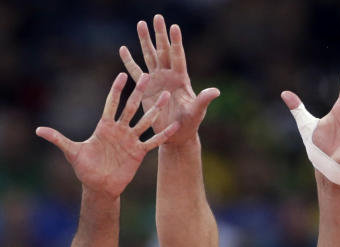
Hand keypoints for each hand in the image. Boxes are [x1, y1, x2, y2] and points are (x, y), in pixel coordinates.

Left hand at [36, 73, 177, 197]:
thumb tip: (38, 130)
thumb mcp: (71, 152)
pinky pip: (152, 142)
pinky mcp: (138, 152)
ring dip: (154, 110)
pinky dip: (162, 135)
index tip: (122, 75)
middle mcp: (119, 130)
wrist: (98, 186)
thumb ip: (58, 139)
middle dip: (138, 93)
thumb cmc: (84, 169)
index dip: (116, 90)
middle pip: (130, 107)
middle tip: (147, 77)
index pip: (111, 103)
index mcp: (104, 126)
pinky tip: (173, 127)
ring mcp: (130, 140)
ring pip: (144, 121)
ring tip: (166, 96)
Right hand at [119, 14, 218, 144]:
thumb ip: (203, 100)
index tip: (174, 27)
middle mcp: (169, 75)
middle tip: (157, 17)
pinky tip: (123, 49)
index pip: (178, 57)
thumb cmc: (189, 125)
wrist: (176, 135)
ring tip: (140, 23)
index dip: (176, 43)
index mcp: (181, 79)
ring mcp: (157, 80)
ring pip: (150, 56)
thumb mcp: (197, 113)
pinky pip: (136, 72)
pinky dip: (129, 62)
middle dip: (160, 34)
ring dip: (145, 41)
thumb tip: (216, 91)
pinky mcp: (146, 88)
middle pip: (164, 51)